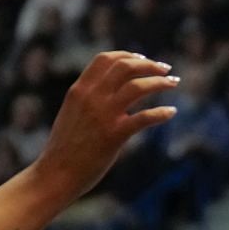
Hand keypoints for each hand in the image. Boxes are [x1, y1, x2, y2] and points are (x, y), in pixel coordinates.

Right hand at [34, 51, 178, 195]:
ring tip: (173, 83)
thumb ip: (88, 99)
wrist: (55, 174)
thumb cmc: (64, 148)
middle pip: (125, 66)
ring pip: (138, 86)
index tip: (144, 59)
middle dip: (150, 64)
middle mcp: (91, 97)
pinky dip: (161, 113)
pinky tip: (171, 112)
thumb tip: (109, 92)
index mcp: (79, 90)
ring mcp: (103, 115)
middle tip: (166, 68)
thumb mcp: (72, 113)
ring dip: (160, 82)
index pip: (105, 59)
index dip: (128, 55)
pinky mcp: (114, 135)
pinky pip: (144, 118)